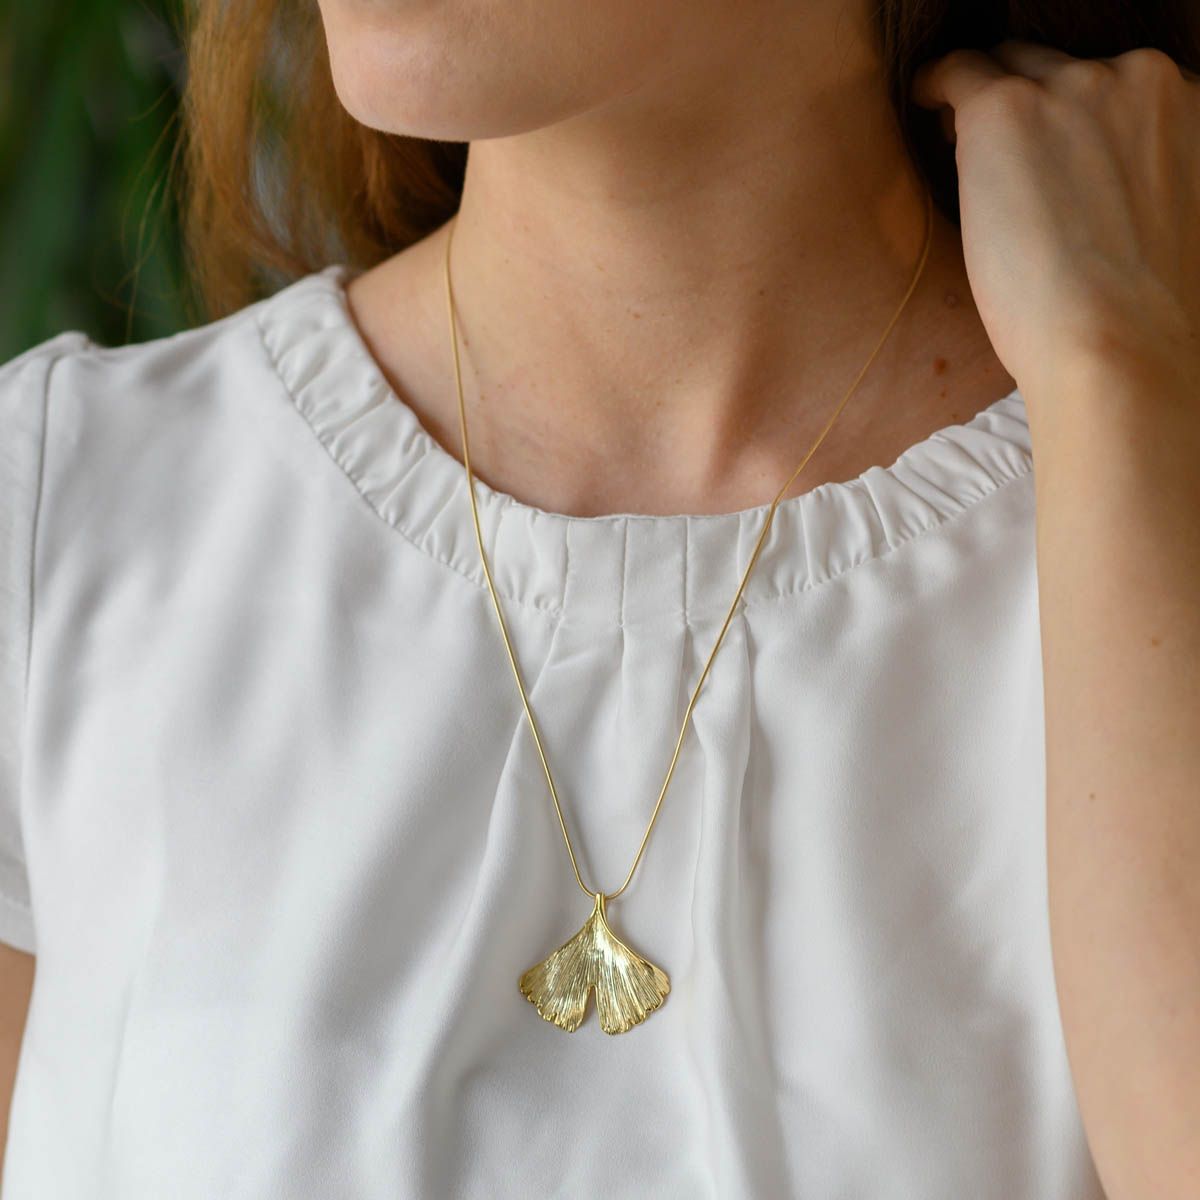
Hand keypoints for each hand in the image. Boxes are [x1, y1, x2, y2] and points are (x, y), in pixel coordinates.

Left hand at [911, 41, 1199, 397]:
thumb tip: (1097, 197)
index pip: (1118, 87)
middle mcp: (1140, 78)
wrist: (1114, 343)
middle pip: (1062, 69)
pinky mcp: (1006, 109)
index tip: (1046, 148)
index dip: (1072, 115)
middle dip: (1030, 103)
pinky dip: (935, 84)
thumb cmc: (1140, 317)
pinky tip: (921, 102)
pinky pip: (957, 72)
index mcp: (1190, 106)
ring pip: (1011, 68)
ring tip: (953, 137)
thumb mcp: (1172, 224)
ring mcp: (1072, 87)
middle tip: (994, 150)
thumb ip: (1147, 185)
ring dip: (984, 101)